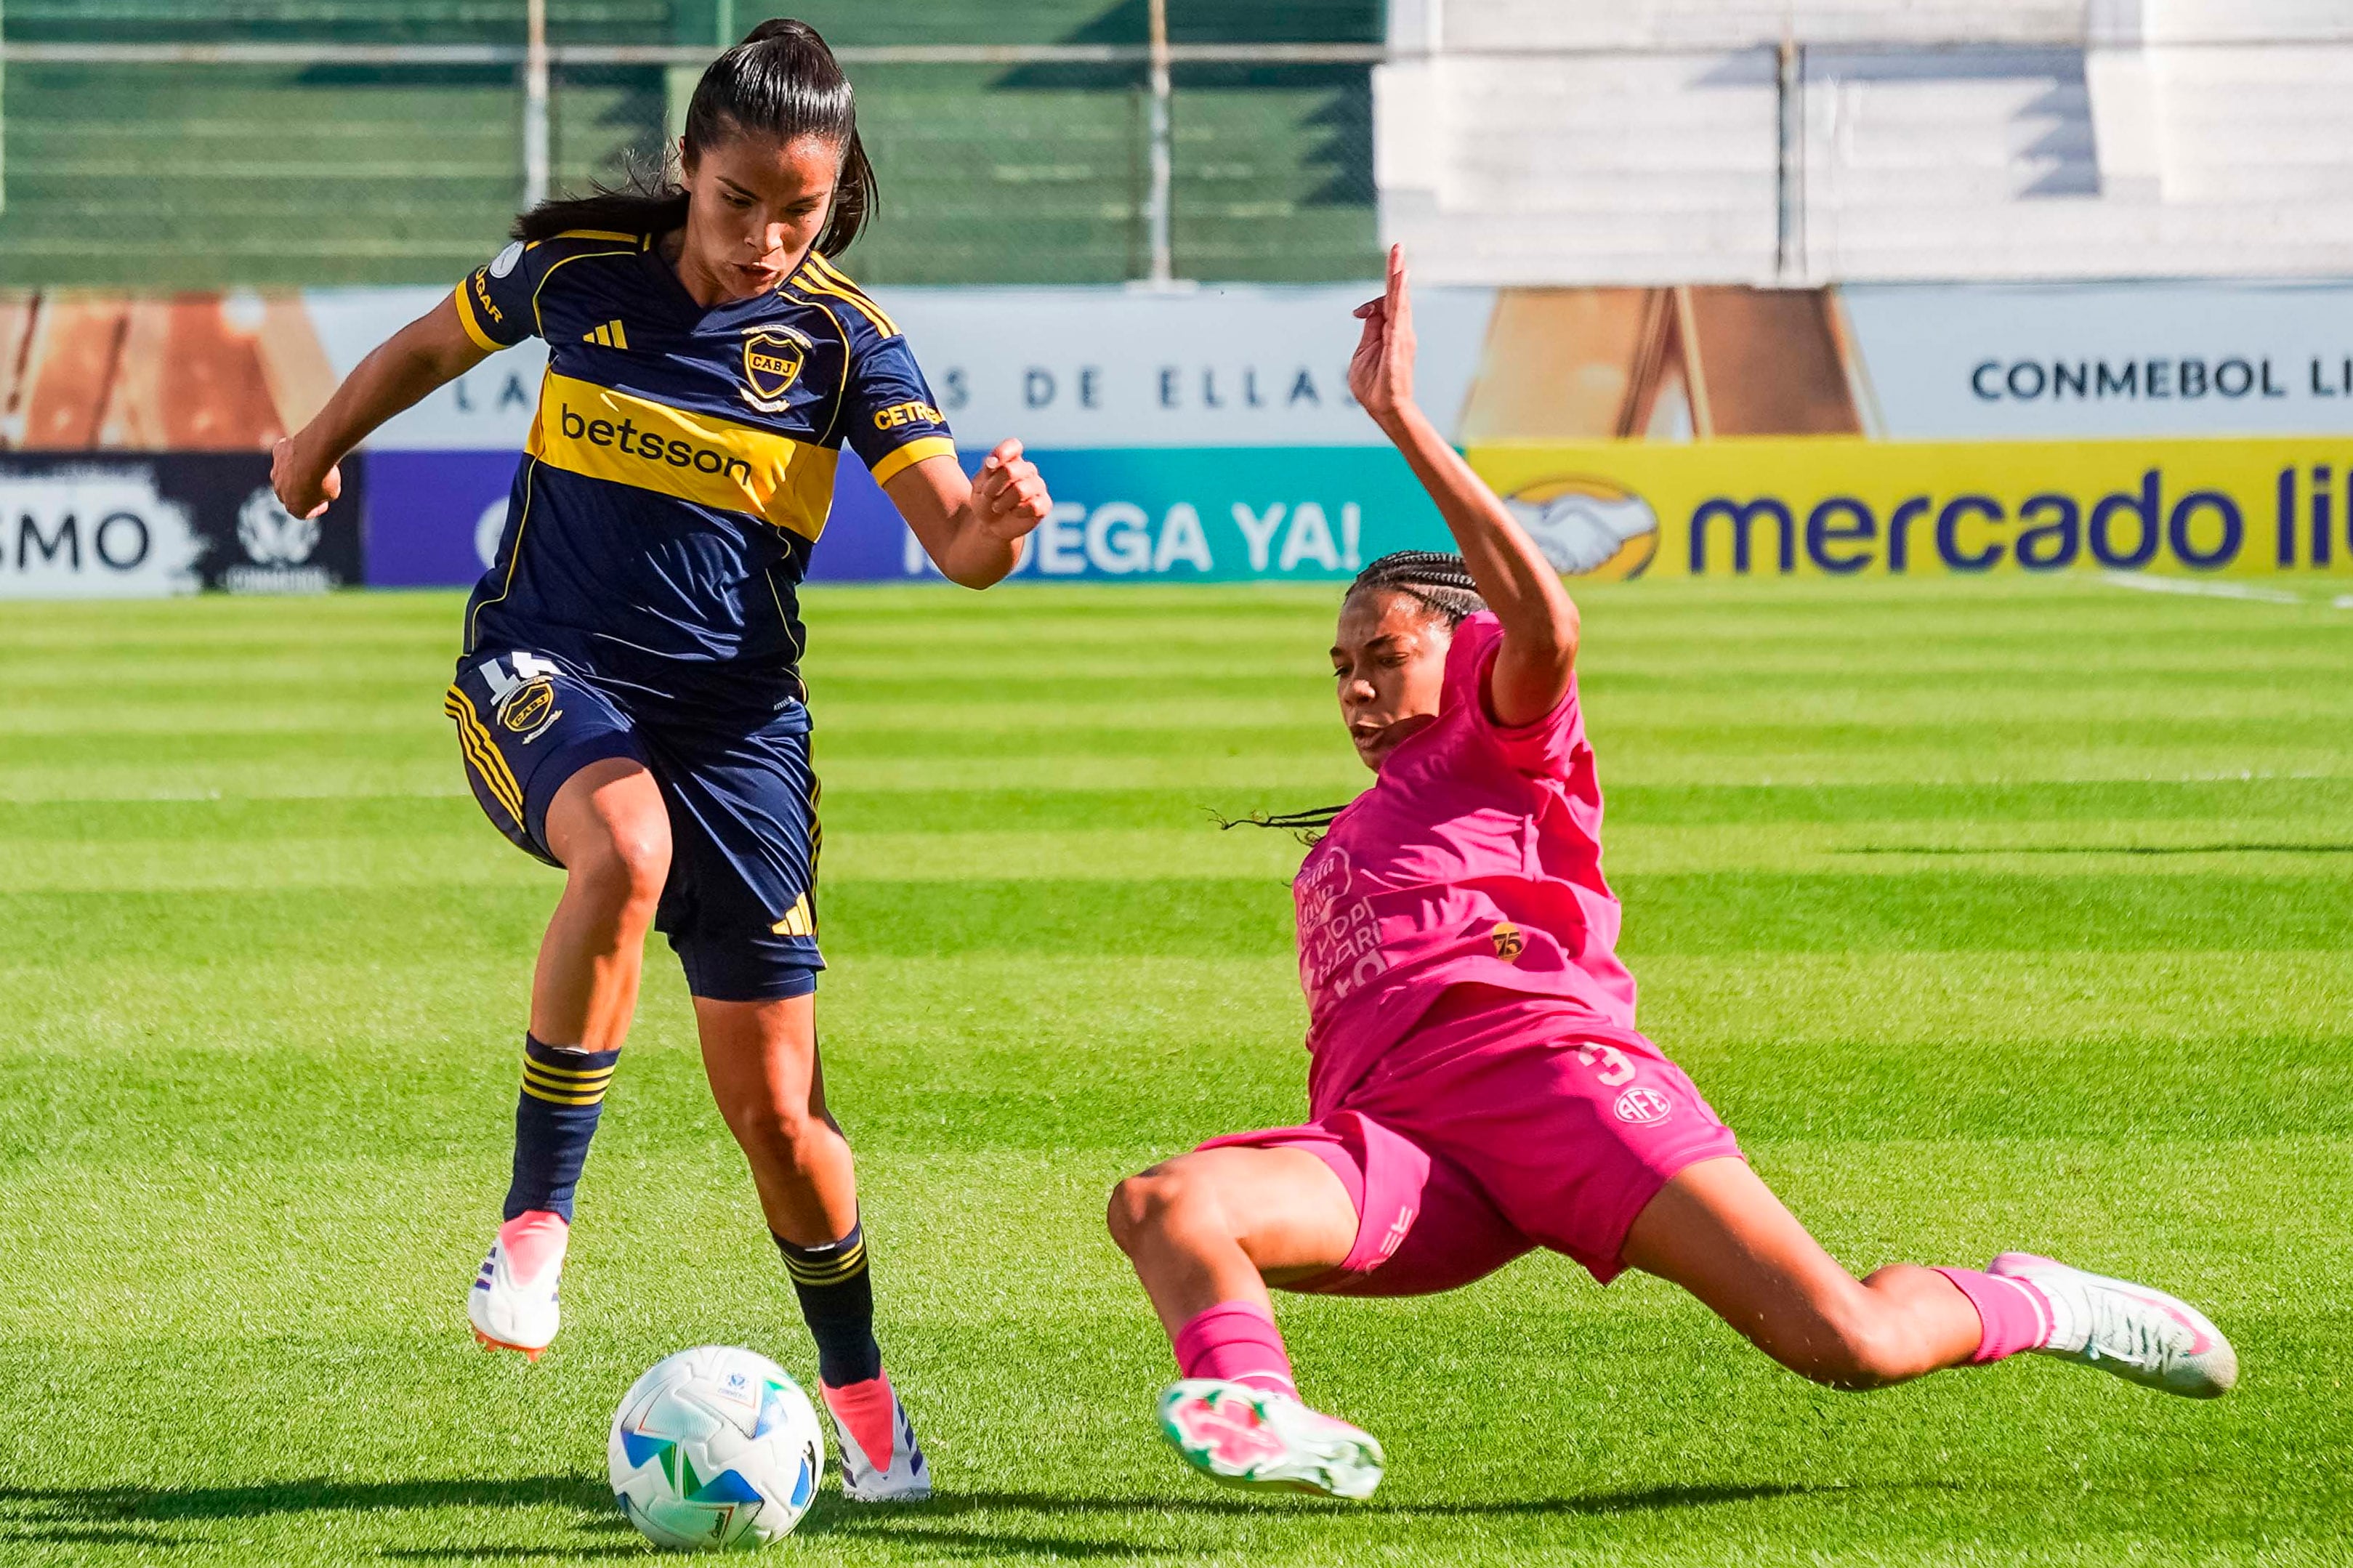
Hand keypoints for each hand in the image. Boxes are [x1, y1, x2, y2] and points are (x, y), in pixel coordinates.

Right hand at [271, 434, 340, 520]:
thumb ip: (324, 493)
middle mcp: (280, 493)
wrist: (313, 453)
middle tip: (318, 484)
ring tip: (315, 467)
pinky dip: (295, 455)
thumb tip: (321, 487)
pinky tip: (309, 452)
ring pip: (285, 475)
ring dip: (297, 473)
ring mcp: (276, 473)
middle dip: (303, 491)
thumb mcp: (332, 492)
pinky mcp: (277, 454)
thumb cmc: (324, 477)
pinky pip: (286, 456)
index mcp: (294, 508)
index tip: (325, 501)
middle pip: (291, 494)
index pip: (305, 512)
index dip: (317, 507)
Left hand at [968, 438, 1050, 541]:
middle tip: (987, 495)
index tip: (989, 467)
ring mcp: (1038, 486)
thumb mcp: (979, 485)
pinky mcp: (1045, 504)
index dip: (1002, 453)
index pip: (1013, 446)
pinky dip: (1018, 512)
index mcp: (1012, 459)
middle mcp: (1028, 470)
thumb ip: (987, 471)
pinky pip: (1033, 506)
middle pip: (1011, 471)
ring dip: (1003, 502)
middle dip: (994, 487)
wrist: (990, 526)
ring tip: (998, 507)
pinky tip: (1014, 513)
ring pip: (1021, 490)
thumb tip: (992, 462)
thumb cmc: (986, 501)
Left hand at [1348, 244, 1414, 429]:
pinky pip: (1399, 318)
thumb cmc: (1374, 384)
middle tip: (1398, 246)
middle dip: (1396, 269)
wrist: (1384, 409)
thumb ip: (1369, 327)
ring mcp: (1401, 338)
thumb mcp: (1363, 350)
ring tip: (1399, 260)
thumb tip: (1364, 308)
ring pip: (1399, 303)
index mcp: (1389, 330)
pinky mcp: (1399, 346)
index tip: (1385, 267)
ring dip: (1398, 280)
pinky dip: (1399, 300)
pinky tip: (1400, 285)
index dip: (1386, 282)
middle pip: (1396, 295)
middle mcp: (1399, 330)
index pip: (1387, 300)